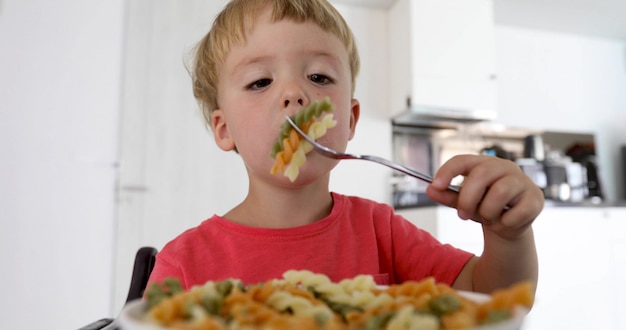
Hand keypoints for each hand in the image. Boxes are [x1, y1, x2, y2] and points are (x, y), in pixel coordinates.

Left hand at [426, 155, 543, 239]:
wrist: (509, 226)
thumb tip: (430, 190)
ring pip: (500, 192)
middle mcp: (505, 167)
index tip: (435, 185)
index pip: (463, 160)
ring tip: (489, 218)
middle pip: (482, 174)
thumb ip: (447, 195)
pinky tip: (507, 221)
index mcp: (484, 164)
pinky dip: (506, 222)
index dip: (448, 171)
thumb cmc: (485, 207)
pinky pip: (517, 211)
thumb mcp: (464, 202)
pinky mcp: (536, 198)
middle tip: (462, 215)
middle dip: (468, 198)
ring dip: (488, 211)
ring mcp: (522, 181)